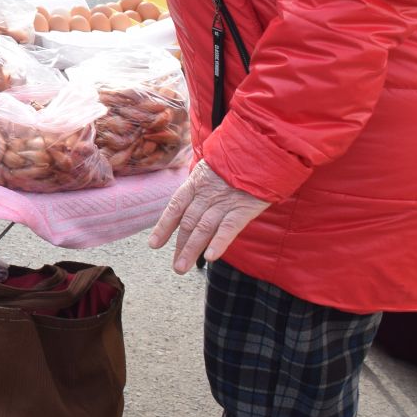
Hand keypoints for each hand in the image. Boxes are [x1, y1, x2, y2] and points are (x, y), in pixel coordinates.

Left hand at [149, 160, 270, 273]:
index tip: (154, 244)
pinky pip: (228, 227)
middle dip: (180, 245)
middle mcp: (206, 193)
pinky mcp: (243, 207)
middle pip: (189, 223)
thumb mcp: (216, 167)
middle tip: (175, 266)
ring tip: (181, 267)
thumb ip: (205, 184)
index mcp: (197, 182)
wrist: (262, 148)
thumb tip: (196, 203)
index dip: (164, 226)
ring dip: (191, 249)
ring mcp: (224, 201)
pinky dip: (219, 242)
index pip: (176, 206)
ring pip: (203, 228)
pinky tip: (210, 257)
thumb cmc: (241, 160)